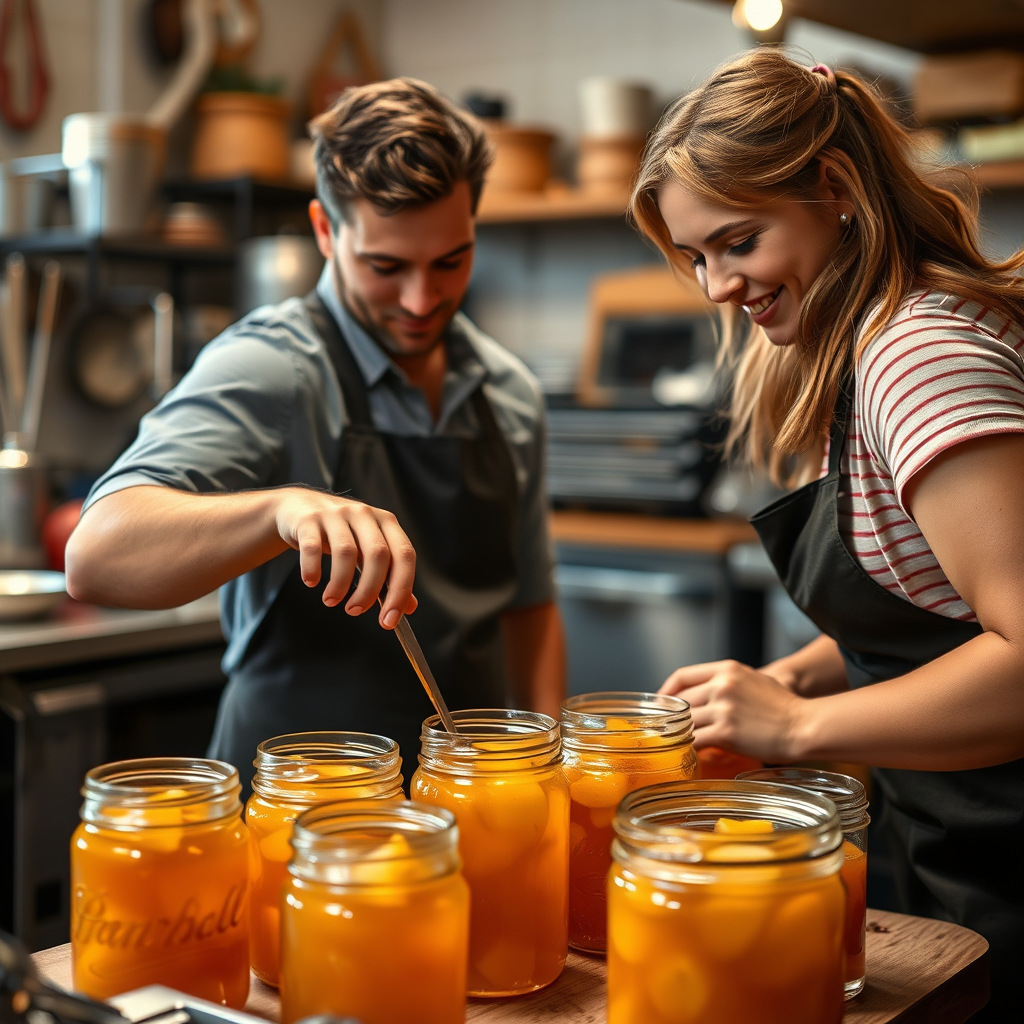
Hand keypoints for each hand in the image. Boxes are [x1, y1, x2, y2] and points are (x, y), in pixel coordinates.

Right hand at [274, 488, 416, 626]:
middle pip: (378, 555)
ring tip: (331, 600)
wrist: (298, 507)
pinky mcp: (309, 519)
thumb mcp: (366, 549)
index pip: (405, 556)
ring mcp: (336, 514)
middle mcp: (365, 514)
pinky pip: (313, 547)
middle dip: (368, 591)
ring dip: (340, 585)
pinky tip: (311, 582)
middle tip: (355, 611)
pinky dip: (312, 569)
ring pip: (346, 553)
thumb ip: (388, 576)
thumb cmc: (339, 533)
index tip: (390, 620)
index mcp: (386, 522)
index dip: (401, 591)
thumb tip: (408, 607)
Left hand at [659, 659, 804, 762]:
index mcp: (726, 669)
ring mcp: (723, 708)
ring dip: (680, 734)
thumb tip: (703, 694)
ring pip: (686, 722)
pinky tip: (690, 754)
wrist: (803, 726)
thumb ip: (726, 682)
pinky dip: (690, 748)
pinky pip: (696, 740)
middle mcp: (721, 685)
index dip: (667, 691)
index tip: (661, 703)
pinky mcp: (726, 732)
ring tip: (677, 743)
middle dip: (672, 717)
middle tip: (666, 729)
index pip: (683, 675)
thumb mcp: (752, 680)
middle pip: (682, 701)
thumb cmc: (782, 707)